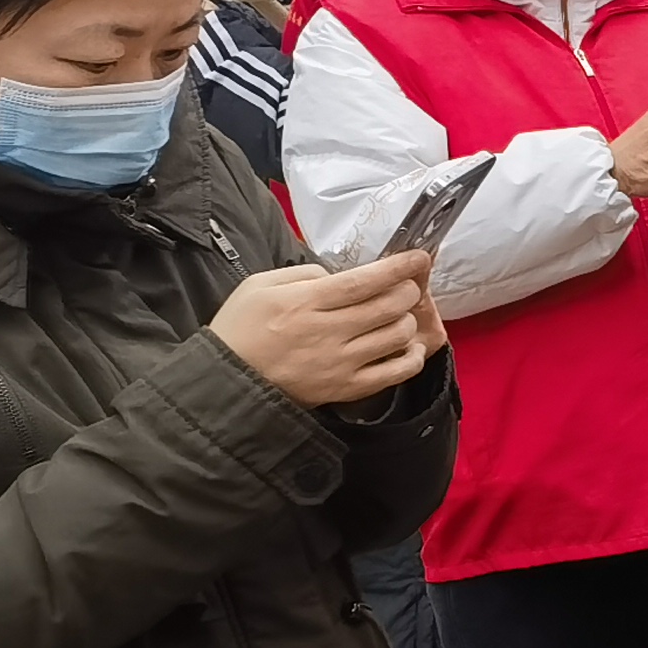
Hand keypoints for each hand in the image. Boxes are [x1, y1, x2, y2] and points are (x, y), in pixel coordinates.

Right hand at [210, 254, 438, 408]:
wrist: (228, 382)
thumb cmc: (242, 329)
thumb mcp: (260, 286)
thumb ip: (304, 275)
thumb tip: (339, 276)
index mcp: (304, 303)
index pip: (363, 282)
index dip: (397, 268)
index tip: (419, 257)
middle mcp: (327, 332)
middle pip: (388, 307)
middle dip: (407, 291)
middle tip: (407, 286)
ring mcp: (340, 364)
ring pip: (397, 337)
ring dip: (408, 321)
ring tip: (399, 316)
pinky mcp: (346, 389)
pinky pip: (395, 373)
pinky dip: (411, 358)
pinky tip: (407, 347)